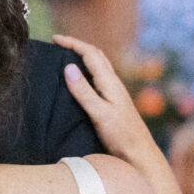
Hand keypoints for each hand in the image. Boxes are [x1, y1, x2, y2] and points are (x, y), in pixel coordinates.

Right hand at [54, 37, 162, 177]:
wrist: (139, 155)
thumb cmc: (122, 136)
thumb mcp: (100, 113)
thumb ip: (84, 92)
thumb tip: (69, 67)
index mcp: (110, 82)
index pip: (91, 53)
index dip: (73, 43)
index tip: (55, 39)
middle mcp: (113, 84)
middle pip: (96, 56)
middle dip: (77, 46)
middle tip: (58, 44)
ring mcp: (113, 93)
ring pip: (97, 67)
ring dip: (81, 58)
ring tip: (64, 59)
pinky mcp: (112, 103)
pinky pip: (96, 80)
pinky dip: (84, 73)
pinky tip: (77, 83)